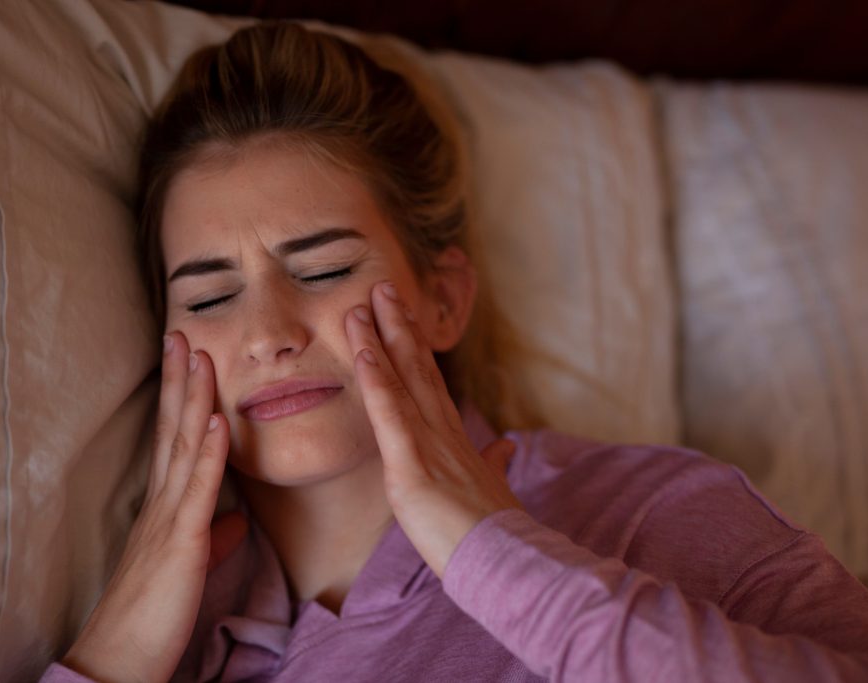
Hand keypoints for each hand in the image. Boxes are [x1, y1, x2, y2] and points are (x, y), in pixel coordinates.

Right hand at [61, 332, 245, 682]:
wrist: (121, 658)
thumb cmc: (154, 611)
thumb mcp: (190, 563)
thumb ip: (214, 535)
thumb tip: (238, 520)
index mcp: (165, 506)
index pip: (174, 438)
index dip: (181, 396)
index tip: (189, 357)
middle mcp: (162, 502)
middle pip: (173, 428)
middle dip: (180, 379)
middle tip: (184, 332)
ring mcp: (168, 519)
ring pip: (184, 446)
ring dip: (194, 399)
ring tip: (201, 355)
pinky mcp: (179, 543)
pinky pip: (198, 490)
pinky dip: (210, 452)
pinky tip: (220, 419)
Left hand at [344, 281, 522, 578]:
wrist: (505, 561)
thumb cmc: (493, 531)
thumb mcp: (492, 488)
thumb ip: (494, 462)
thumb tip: (505, 446)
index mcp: (454, 438)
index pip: (430, 382)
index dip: (414, 346)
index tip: (402, 314)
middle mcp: (442, 431)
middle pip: (417, 368)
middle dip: (398, 325)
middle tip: (381, 286)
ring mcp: (428, 445)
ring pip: (401, 381)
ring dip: (380, 339)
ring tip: (362, 303)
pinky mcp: (413, 467)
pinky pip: (390, 416)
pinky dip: (376, 382)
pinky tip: (364, 352)